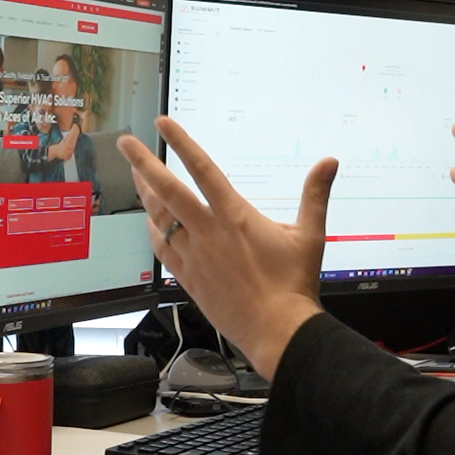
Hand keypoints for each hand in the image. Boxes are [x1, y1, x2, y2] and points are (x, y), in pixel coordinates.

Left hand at [119, 117, 336, 378]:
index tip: (163, 124)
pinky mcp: (188, 278)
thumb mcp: (310, 235)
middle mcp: (208, 231)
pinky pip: (162, 249)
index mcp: (234, 215)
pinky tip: (149, 224)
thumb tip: (329, 163)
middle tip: (125, 144)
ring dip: (145, 194)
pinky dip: (153, 232)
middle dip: (143, 163)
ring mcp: (194, 255)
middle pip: (167, 190)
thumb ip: (315, 195)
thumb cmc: (293, 284)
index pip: (202, 168)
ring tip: (135, 177)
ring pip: (159, 218)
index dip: (181, 143)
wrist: (276, 329)